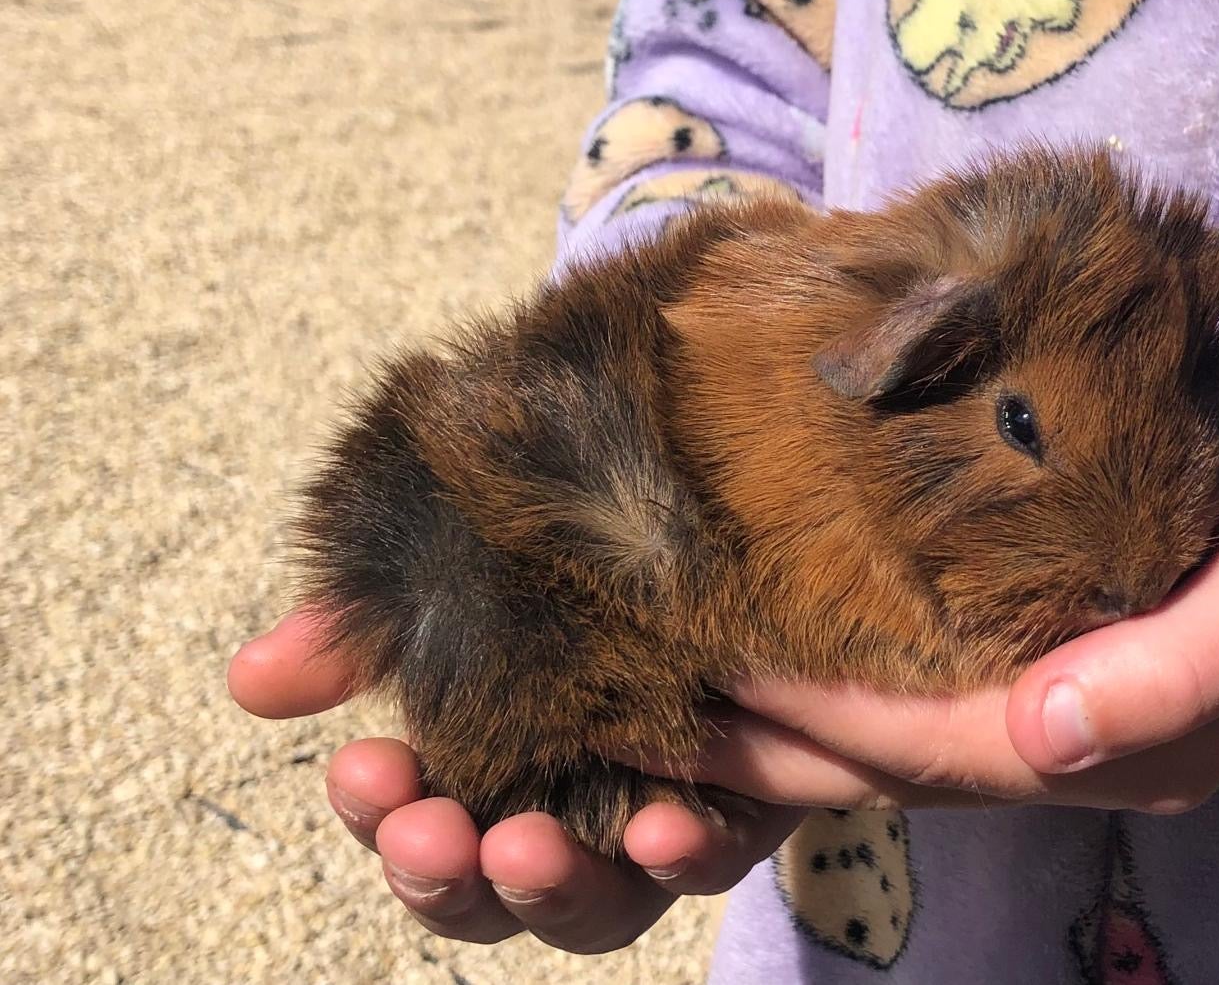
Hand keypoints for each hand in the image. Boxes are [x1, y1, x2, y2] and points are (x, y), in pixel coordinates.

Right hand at [228, 610, 801, 950]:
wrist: (729, 539)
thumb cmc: (572, 567)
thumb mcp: (465, 579)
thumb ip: (363, 632)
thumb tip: (251, 681)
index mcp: (484, 771)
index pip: (411, 822)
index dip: (379, 813)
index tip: (364, 770)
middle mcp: (564, 816)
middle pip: (487, 890)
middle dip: (444, 874)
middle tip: (428, 834)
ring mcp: (649, 826)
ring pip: (593, 904)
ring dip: (552, 887)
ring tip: (525, 846)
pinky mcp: (741, 812)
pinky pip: (712, 859)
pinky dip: (682, 854)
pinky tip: (663, 828)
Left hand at [661, 411, 1218, 813]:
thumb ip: (1187, 671)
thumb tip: (1054, 737)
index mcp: (1116, 743)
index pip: (929, 747)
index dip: (813, 717)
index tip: (699, 674)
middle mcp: (1062, 738)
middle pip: (881, 755)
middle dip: (758, 738)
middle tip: (628, 694)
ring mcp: (1050, 700)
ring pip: (886, 724)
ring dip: (776, 707)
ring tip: (659, 662)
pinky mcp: (1044, 644)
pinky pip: (916, 671)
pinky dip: (835, 655)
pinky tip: (765, 614)